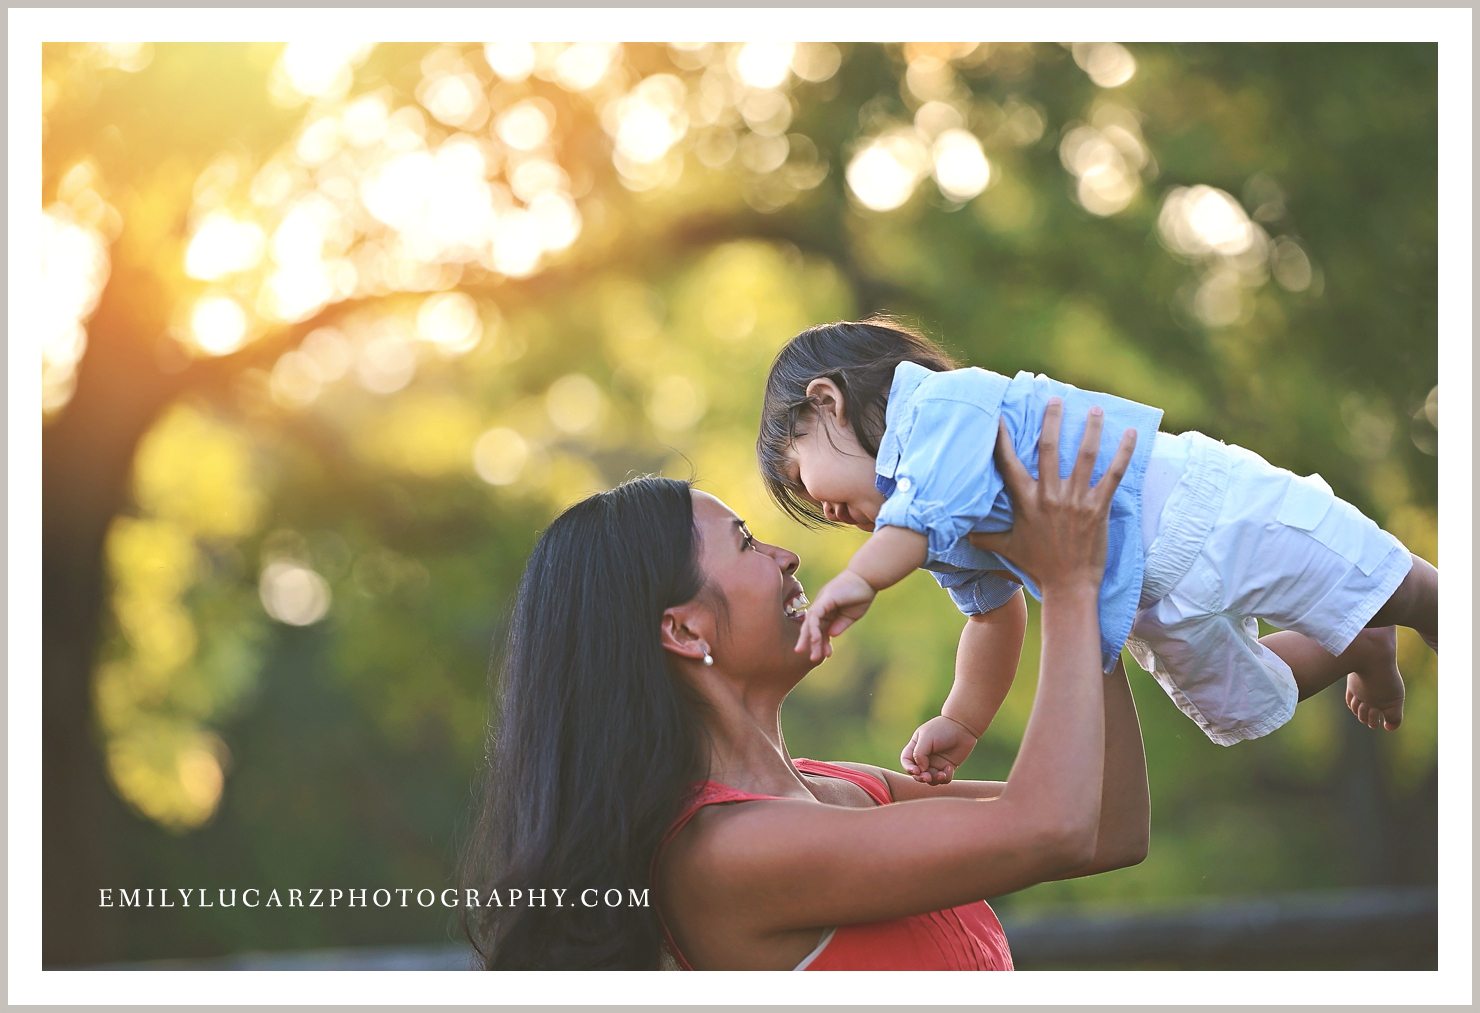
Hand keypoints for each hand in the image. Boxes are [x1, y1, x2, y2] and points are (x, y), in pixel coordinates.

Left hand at [795, 569, 875, 662]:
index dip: (822, 643)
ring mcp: (821, 602)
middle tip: (809, 658)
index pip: (820, 629)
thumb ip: (839, 625)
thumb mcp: (851, 616)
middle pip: (811, 627)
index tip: (826, 656)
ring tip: (812, 655)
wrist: (868, 579)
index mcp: (827, 611)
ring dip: (810, 640)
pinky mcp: (824, 599)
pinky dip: (814, 628)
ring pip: (810, 624)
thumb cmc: (861, 595)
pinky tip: (816, 640)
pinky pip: (815, 616)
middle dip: (809, 643)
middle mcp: (821, 607)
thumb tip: (830, 635)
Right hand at [900, 714, 980, 784]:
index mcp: (916, 747)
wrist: (963, 727)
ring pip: (930, 779)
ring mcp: (936, 763)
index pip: (906, 761)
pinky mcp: (947, 768)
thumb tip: (920, 769)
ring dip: (934, 780)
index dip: (908, 768)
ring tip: (941, 775)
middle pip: (917, 773)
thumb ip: (919, 753)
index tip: (916, 771)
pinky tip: (950, 768)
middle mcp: (924, 757)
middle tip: (927, 777)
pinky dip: (946, 777)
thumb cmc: (942, 729)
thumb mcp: (926, 737)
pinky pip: (943, 779)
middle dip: (921, 777)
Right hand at [968, 399, 1135, 593]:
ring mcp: (1075, 500)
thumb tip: (962, 533)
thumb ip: (985, 536)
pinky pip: (1113, 474)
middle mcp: (1049, 496)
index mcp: (1025, 501)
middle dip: (1051, 420)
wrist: (1069, 586)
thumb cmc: (1038, 566)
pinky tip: (1129, 433)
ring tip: (1093, 408)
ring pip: (1084, 455)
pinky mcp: (1098, 508)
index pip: (1008, 463)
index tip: (1000, 416)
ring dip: (1090, 429)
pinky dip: (1123, 452)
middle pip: (1049, 448)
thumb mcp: (1007, 548)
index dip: (1002, 438)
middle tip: (1055, 398)